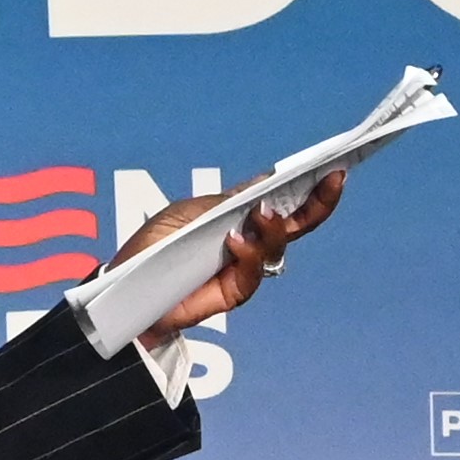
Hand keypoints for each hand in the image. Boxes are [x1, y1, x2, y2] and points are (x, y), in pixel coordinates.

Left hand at [121, 169, 348, 345]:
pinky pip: (251, 275)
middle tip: (332, 181)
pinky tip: (236, 242)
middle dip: (317, 203)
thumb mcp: (191, 212)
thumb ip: (228, 201)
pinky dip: (248, 255)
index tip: (332, 167)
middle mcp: (249, 242)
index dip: (309, 187)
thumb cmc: (154, 246)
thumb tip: (268, 181)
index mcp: (240, 217)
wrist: (127, 289)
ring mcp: (244, 268)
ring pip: (277, 247)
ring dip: (274, 228)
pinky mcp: (233, 293)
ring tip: (262, 213)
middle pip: (295, 224)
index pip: (282, 201)